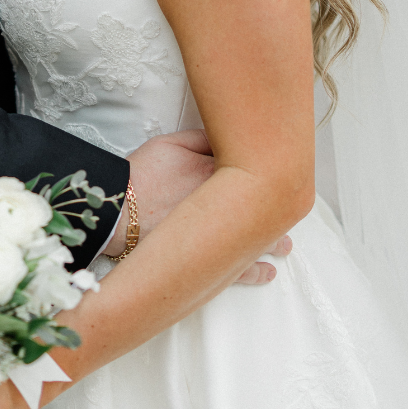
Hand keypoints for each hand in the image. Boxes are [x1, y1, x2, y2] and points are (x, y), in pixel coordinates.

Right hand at [106, 129, 291, 283]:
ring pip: (257, 237)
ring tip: (286, 245)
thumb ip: (201, 138)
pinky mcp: (206, 259)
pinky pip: (239, 269)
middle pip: (261, 203)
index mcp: (220, 172)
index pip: (251, 168)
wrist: (117, 212)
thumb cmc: (141, 175)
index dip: (262, 167)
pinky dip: (255, 271)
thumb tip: (223, 137)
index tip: (276, 166)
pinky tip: (268, 271)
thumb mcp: (169, 144)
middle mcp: (227, 204)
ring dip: (273, 239)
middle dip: (276, 203)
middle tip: (289, 204)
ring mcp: (219, 234)